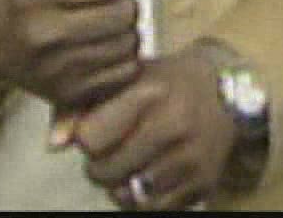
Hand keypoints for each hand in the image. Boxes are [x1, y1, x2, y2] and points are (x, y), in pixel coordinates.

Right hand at [0, 0, 140, 111]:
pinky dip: (120, 58)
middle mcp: (42, 35)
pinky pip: (124, 72)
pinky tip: (101, 48)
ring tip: (102, 24)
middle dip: (120, 0)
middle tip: (103, 1)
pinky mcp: (67, 94)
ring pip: (128, 43)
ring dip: (122, 29)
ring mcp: (55, 70)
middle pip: (122, 13)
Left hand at [72, 51, 237, 210]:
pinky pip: (156, 209)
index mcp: (148, 94)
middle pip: (106, 171)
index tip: (97, 129)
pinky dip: (144, 199)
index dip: (87, 137)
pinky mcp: (203, 182)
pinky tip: (147, 177)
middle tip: (110, 152)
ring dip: (120, 185)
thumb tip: (53, 144)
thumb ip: (81, 105)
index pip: (91, 138)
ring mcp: (190, 158)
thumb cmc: (167, 82)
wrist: (228, 92)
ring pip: (129, 195)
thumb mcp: (126, 78)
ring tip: (129, 165)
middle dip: (99, 165)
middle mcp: (172, 126)